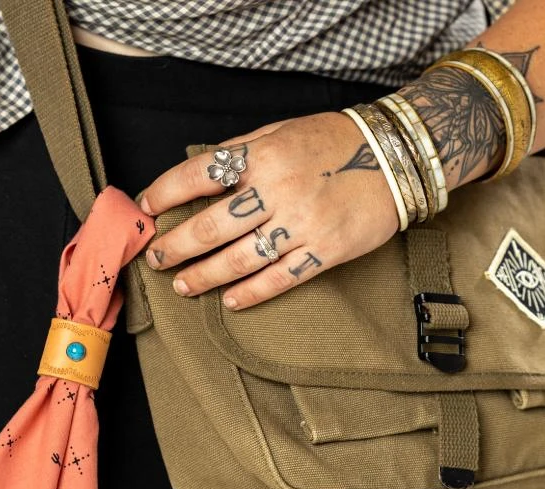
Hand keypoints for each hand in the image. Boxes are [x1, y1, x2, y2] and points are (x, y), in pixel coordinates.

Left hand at [139, 111, 399, 309]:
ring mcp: (303, 224)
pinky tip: (229, 301)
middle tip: (155, 259)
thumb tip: (196, 177)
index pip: (199, 175)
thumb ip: (240, 153)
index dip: (165, 193)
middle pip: (211, 227)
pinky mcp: (325, 251)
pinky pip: (279, 279)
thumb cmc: (333, 142)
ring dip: (203, 276)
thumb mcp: (282, 131)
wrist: (398, 157)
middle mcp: (279, 190)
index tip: (146, 208)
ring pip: (239, 260)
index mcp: (264, 154)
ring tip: (182, 285)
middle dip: (175, 246)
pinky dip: (251, 293)